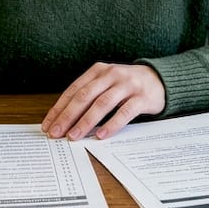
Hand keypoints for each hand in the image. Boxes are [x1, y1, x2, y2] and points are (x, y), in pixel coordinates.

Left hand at [41, 63, 165, 140]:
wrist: (160, 79)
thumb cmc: (126, 85)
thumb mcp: (106, 83)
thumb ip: (89, 95)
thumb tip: (64, 119)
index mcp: (98, 70)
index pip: (74, 90)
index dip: (59, 108)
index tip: (48, 125)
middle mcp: (112, 74)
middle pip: (85, 96)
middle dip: (68, 116)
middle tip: (56, 133)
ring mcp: (128, 85)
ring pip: (102, 103)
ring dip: (86, 121)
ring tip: (74, 136)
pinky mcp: (142, 97)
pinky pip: (125, 112)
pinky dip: (111, 124)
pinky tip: (101, 135)